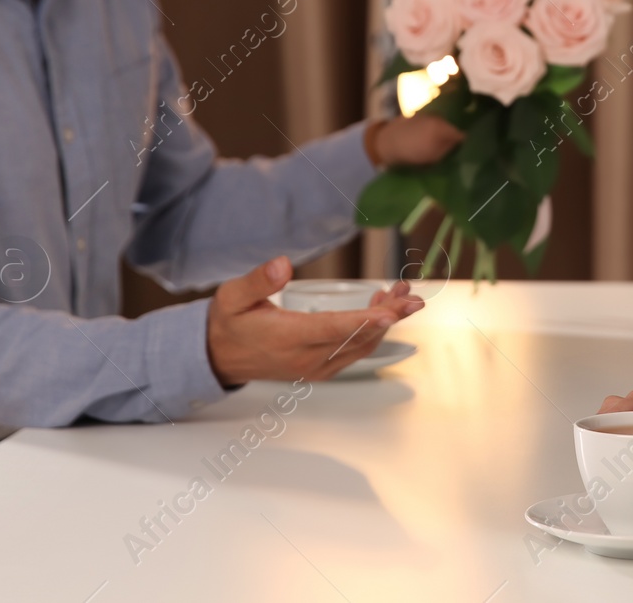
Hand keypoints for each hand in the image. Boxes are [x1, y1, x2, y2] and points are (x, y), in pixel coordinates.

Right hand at [206, 255, 424, 385]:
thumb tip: (282, 264)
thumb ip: (258, 281)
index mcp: (286, 339)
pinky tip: (381, 309)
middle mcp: (306, 358)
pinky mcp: (321, 369)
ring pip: (361, 345)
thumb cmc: (230, 324)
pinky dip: (373, 330)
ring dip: (385, 321)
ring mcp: (316, 367)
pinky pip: (355, 351)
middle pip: (357, 338)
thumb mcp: (233, 296)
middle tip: (412, 297)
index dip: (364, 321)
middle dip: (389, 316)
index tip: (391, 312)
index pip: (332, 330)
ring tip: (401, 294)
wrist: (220, 357)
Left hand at [371, 114, 465, 166]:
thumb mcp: (434, 157)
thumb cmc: (411, 152)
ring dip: (442, 133)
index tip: (466, 152)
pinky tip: (427, 139)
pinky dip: (432, 130)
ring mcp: (427, 115)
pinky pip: (431, 124)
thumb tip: (462, 144)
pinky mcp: (417, 116)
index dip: (466, 144)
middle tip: (453, 150)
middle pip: (452, 128)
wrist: (385, 142)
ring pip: (441, 125)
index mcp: (443, 127)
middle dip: (453, 138)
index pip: (462, 135)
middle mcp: (437, 118)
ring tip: (438, 145)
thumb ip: (450, 149)